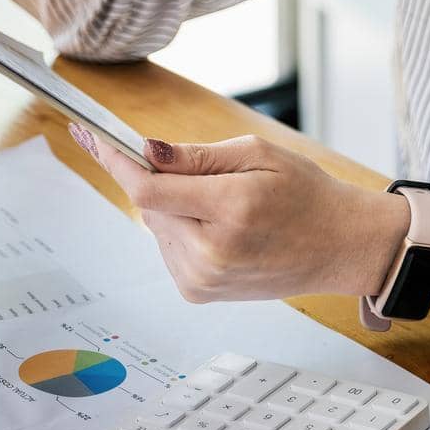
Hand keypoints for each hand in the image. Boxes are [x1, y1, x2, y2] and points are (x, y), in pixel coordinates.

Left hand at [68, 126, 406, 302]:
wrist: (338, 245)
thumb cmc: (306, 193)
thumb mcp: (260, 155)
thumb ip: (198, 156)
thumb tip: (147, 151)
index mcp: (230, 212)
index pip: (148, 189)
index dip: (116, 161)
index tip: (91, 137)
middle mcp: (211, 254)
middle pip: (148, 206)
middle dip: (161, 180)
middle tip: (203, 172)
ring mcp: (202, 279)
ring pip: (155, 225)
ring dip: (173, 207)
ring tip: (225, 206)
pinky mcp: (197, 292)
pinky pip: (167, 246)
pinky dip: (182, 229)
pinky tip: (221, 228)